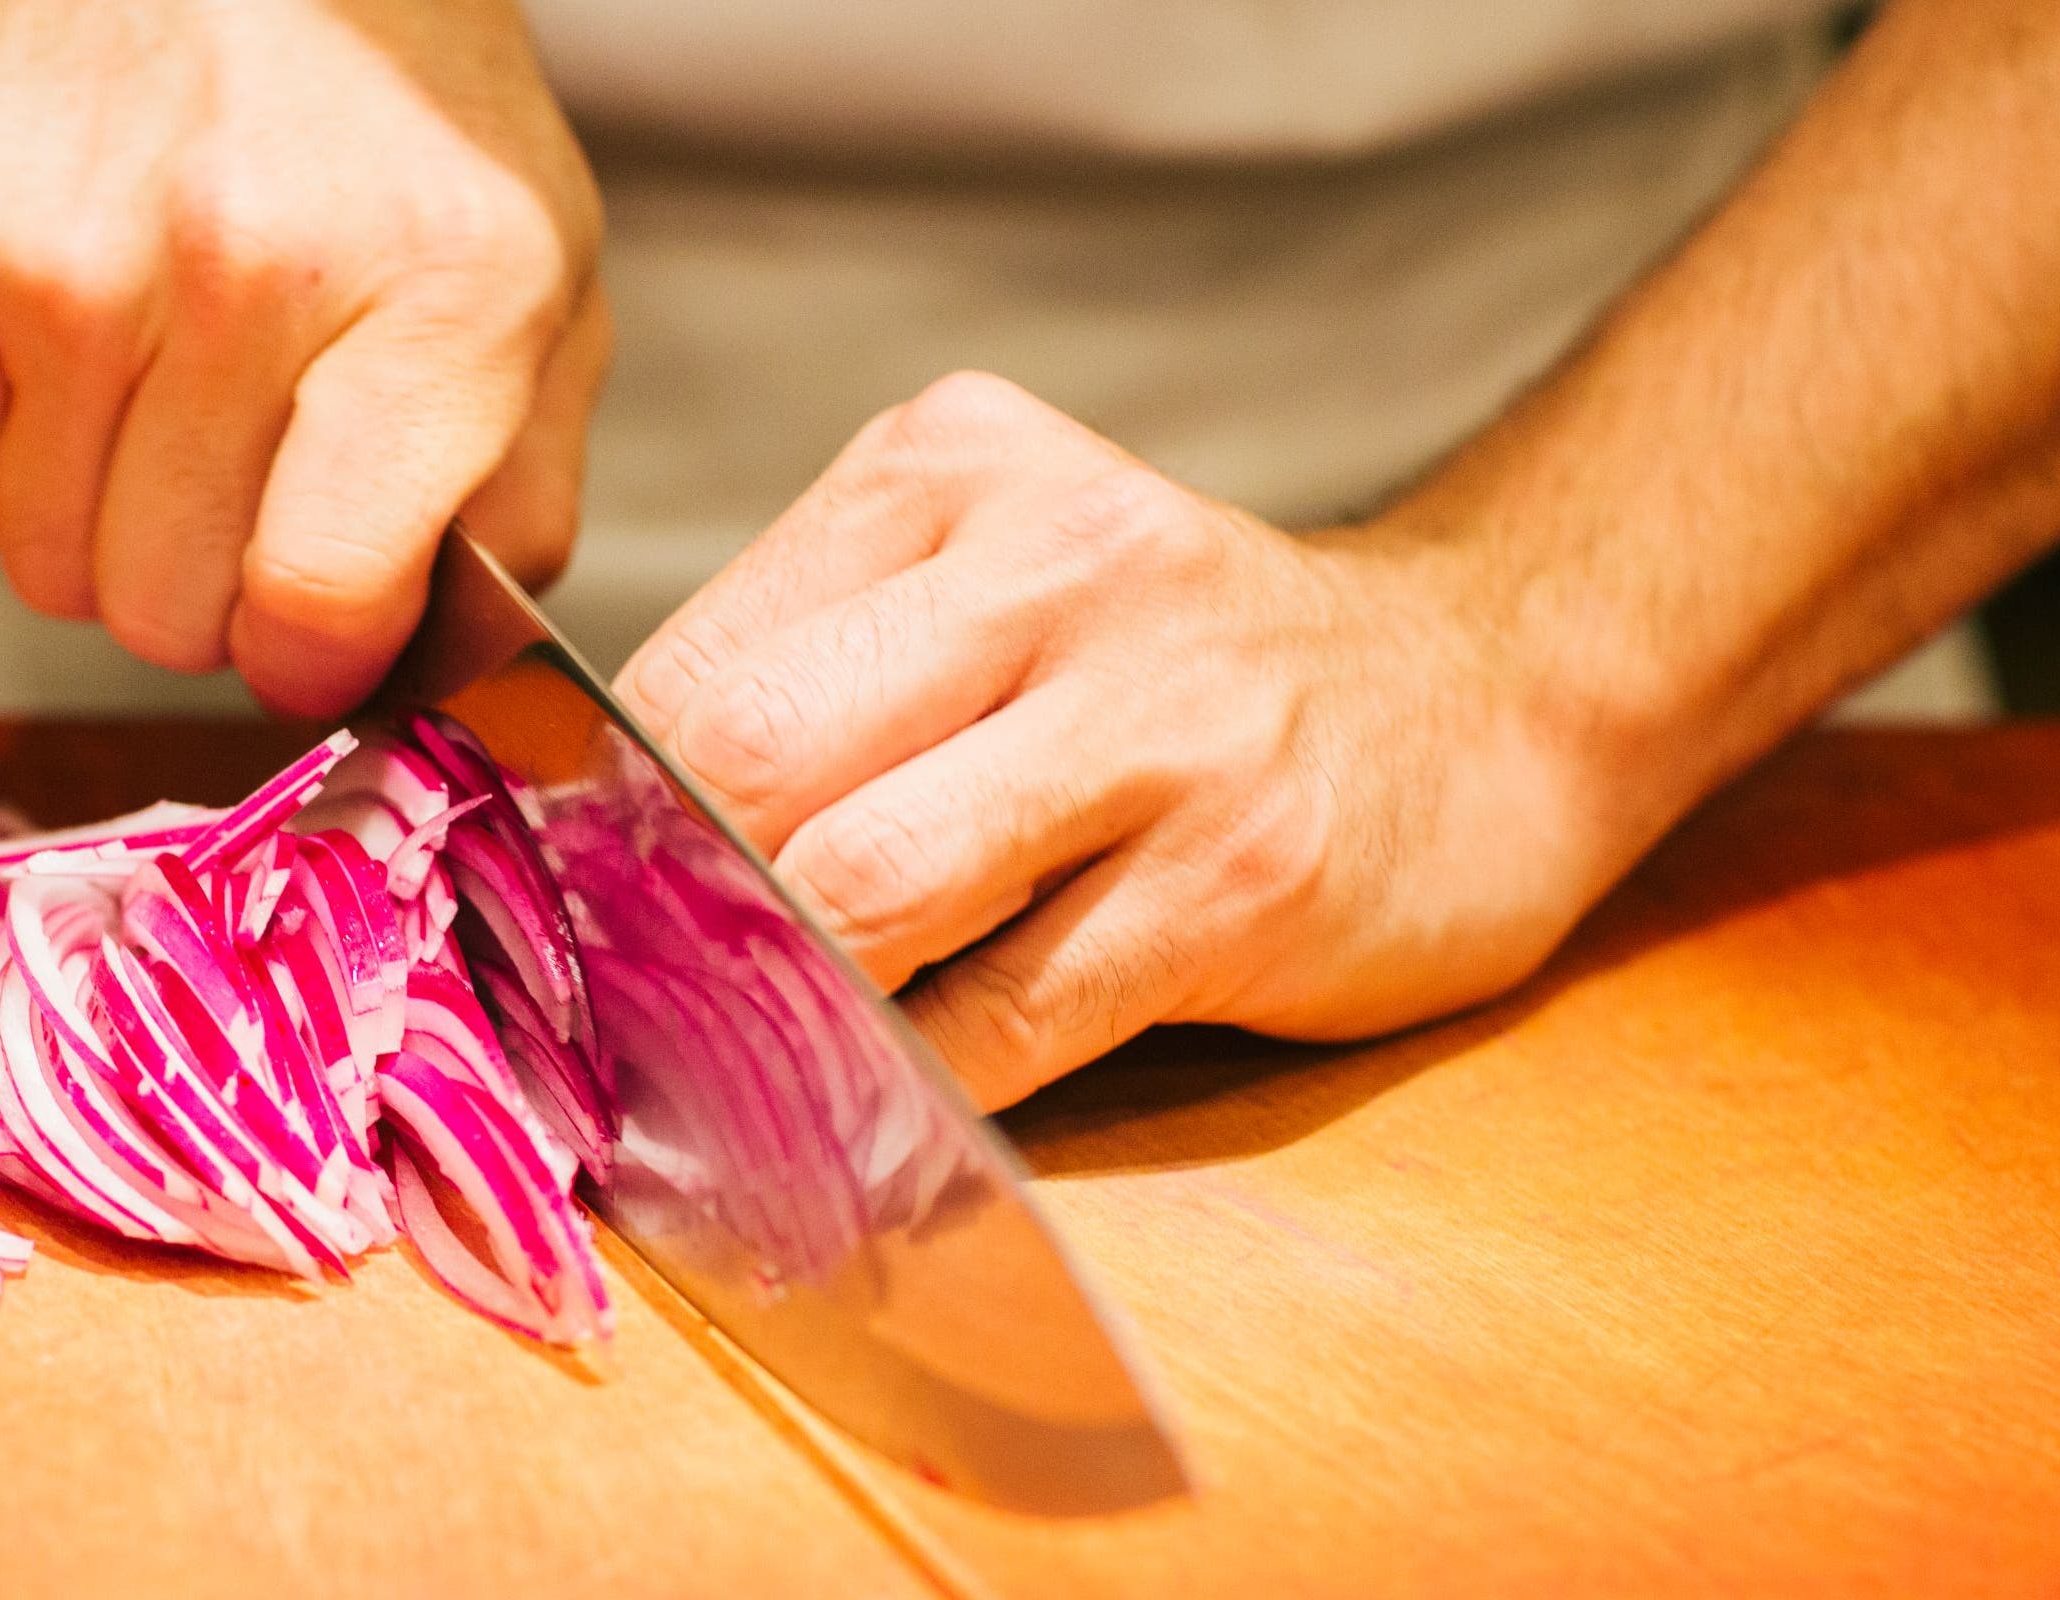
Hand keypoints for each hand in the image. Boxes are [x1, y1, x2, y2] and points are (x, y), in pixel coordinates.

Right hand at [0, 0, 605, 713]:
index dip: (311, 661)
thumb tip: (423, 672)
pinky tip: (82, 351)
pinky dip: (10, 451)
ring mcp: (70, 256)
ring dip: (106, 531)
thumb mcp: (544, 299)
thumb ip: (517, 509)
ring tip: (170, 407)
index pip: (319, 595)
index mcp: (434, 298)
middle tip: (249, 492)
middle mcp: (244, 268)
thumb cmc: (402, 143)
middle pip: (166, 612)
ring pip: (47, 567)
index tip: (316, 633)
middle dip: (212, 598)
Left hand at [620, 374, 1624, 1108]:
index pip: (695, 661)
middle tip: (625, 1005)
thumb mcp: (992, 583)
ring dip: (775, 1004)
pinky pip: (1006, 1019)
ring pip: (861, 891)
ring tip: (743, 1055)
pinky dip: (910, 1089)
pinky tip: (880, 1110)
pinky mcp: (1240, 879)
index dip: (602, 813)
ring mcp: (1161, 721)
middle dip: (664, 910)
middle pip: (750, 761)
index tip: (570, 914)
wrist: (1488, 691)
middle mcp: (1055, 564)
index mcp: (948, 469)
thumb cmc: (1174, 671)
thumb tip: (595, 850)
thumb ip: (819, 674)